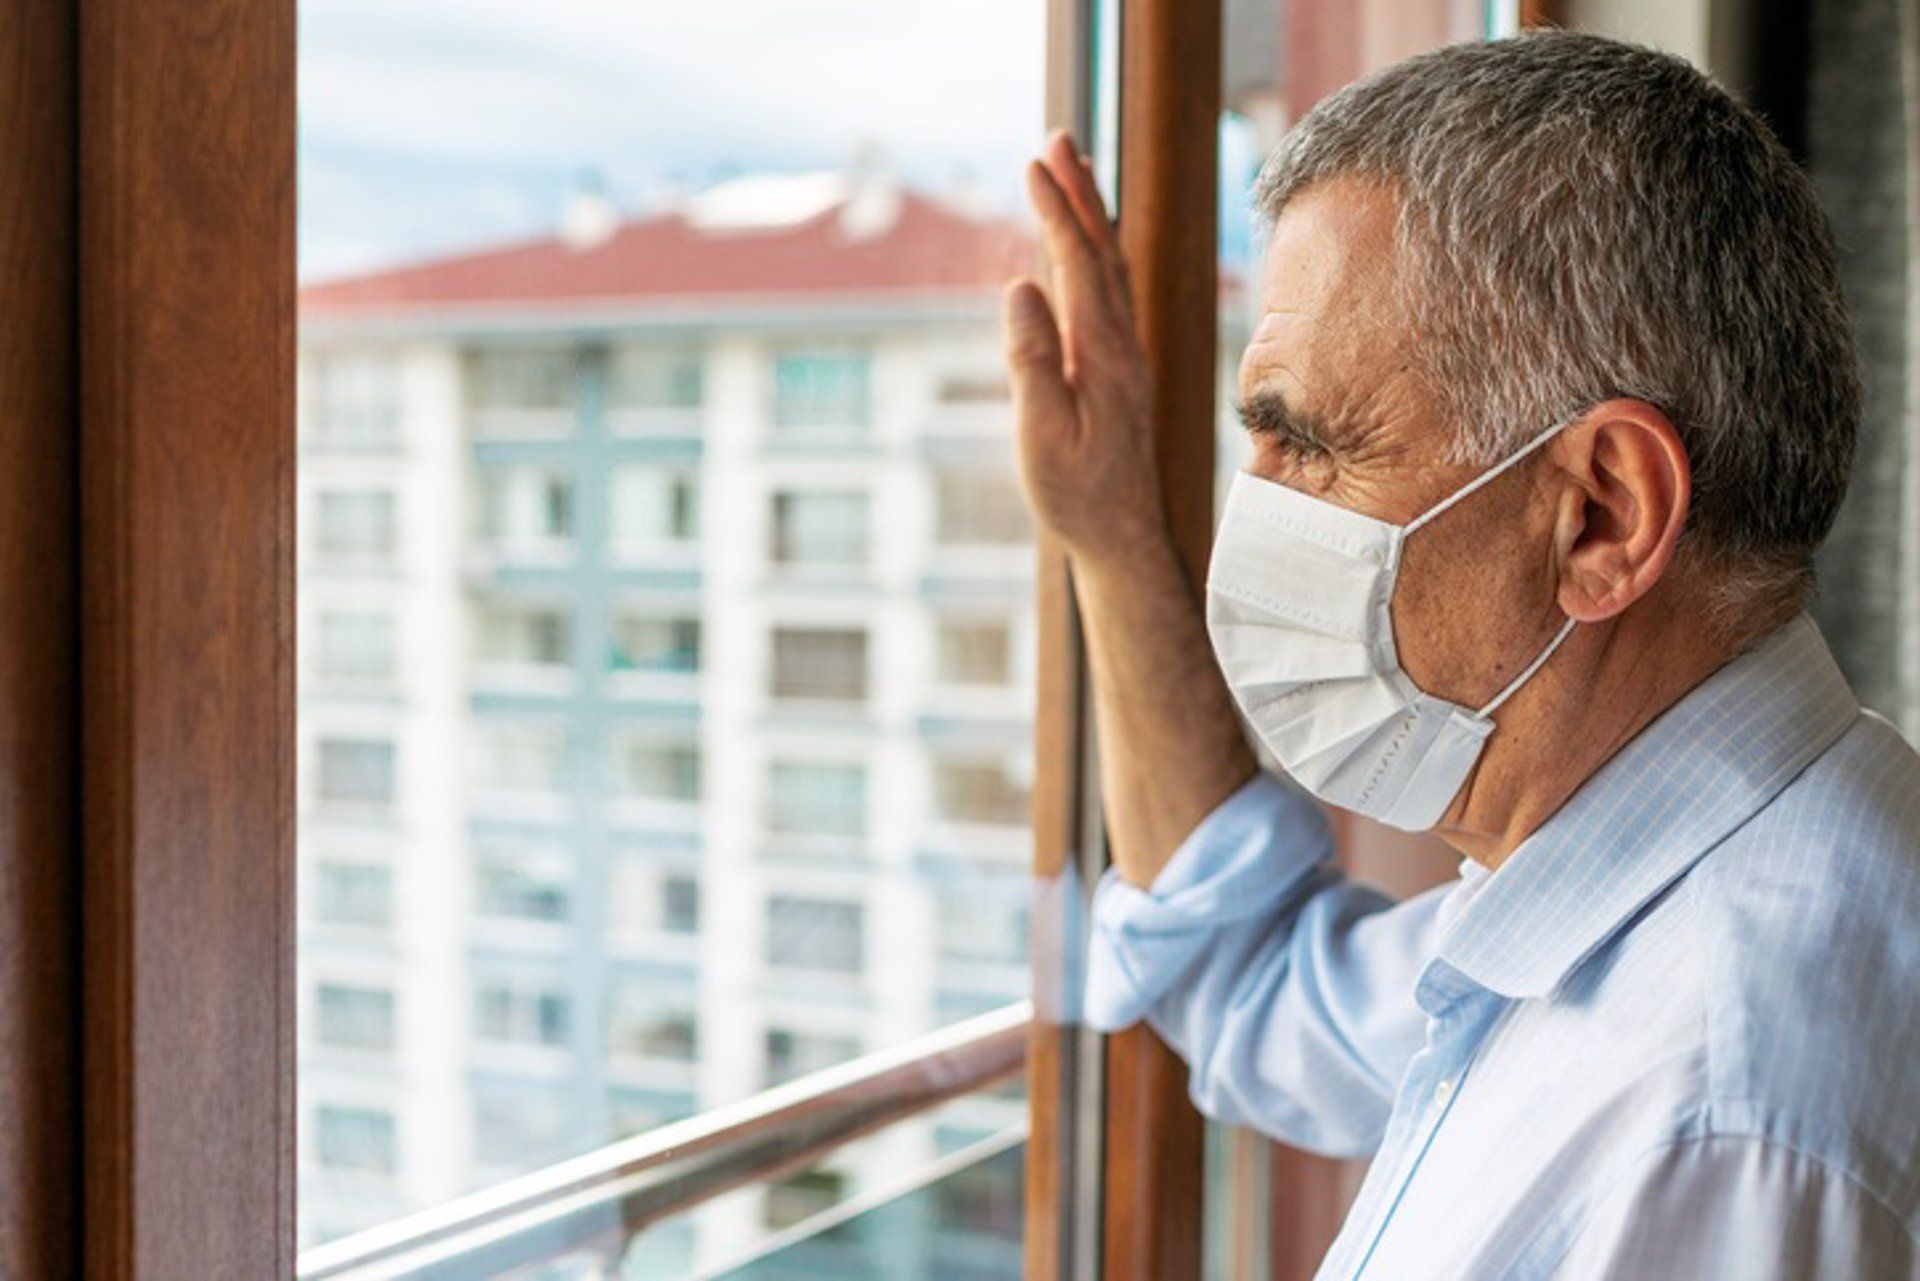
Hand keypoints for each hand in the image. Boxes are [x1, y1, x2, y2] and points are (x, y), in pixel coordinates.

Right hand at [1004, 131, 1166, 564]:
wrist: (1120, 536)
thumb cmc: (1074, 494)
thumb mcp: (1042, 434)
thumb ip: (1034, 361)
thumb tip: (1022, 288)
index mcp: (1101, 354)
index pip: (1079, 264)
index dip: (1057, 211)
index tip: (1034, 164)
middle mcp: (1122, 345)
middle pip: (1104, 251)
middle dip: (1080, 192)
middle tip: (1060, 138)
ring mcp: (1126, 355)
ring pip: (1113, 268)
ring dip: (1092, 215)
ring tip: (1072, 172)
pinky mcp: (1121, 369)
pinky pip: (1112, 292)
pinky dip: (1097, 252)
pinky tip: (1084, 247)